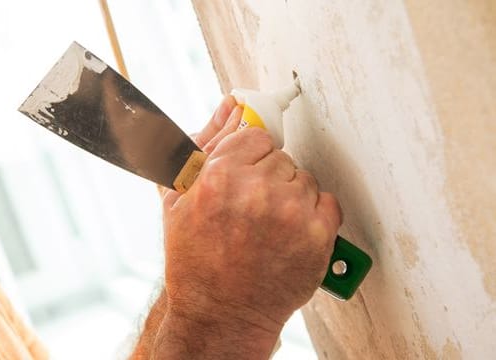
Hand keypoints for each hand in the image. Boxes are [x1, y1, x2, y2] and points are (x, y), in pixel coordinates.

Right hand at [157, 96, 341, 357]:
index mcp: (220, 176)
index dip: (251, 158)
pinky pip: (327, 202)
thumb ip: (204, 146)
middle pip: (281, 158)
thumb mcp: (179, 200)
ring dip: (291, 198)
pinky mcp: (318, 236)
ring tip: (269, 226)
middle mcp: (257, 190)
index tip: (249, 174)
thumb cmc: (196, 262)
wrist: (220, 313)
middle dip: (268, 179)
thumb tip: (230, 105)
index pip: (256, 137)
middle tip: (254, 208)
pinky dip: (314, 216)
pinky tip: (290, 235)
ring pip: (304, 180)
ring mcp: (291, 213)